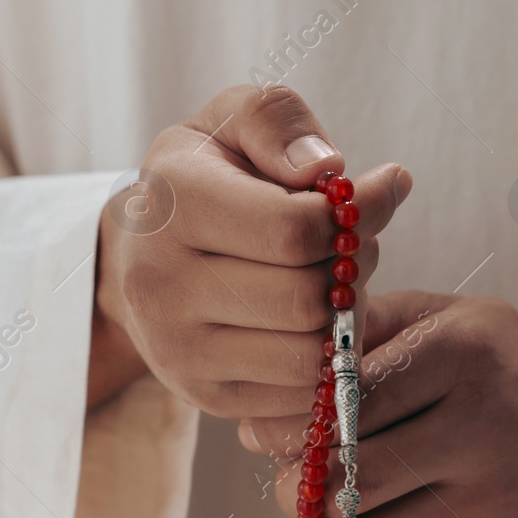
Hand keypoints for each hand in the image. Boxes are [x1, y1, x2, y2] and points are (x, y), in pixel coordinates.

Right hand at [89, 85, 410, 414]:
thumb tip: (327, 169)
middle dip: (355, 269)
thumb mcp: (231, 122)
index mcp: (173, 206)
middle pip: (308, 300)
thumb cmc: (203, 179)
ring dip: (346, 320)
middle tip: (357, 244)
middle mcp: (162, 285)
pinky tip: (316, 323)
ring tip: (336, 282)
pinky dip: (327, 362)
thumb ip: (279, 121)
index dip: (359, 215)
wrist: (136, 256)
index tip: (380, 192)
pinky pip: (301, 396)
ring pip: (310, 355)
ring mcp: (178, 351)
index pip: (294, 230)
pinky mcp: (204, 396)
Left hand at [239, 291, 517, 517]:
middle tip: (305, 479)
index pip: (339, 406)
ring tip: (351, 511)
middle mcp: (487, 428)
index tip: (281, 433)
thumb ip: (356, 343)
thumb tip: (256, 422)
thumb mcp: (445, 321)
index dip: (290, 428)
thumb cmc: (503, 369)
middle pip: (344, 482)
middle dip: (303, 487)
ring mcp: (502, 503)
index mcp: (463, 354)